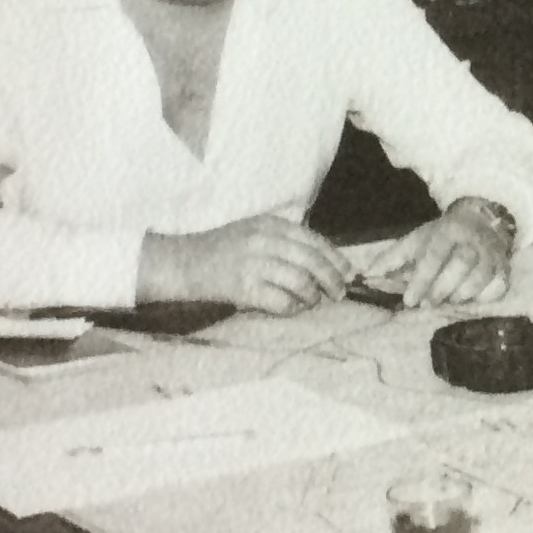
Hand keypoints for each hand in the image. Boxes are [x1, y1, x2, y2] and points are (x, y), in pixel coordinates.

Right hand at [141, 214, 349, 314]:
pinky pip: (281, 301)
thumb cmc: (224, 249)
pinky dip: (293, 308)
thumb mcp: (255, 232)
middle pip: (312, 262)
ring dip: (312, 296)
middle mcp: (264, 240)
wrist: (184, 262)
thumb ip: (286, 241)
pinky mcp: (244, 288)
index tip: (348, 273)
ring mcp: (254, 264)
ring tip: (312, 301)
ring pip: (301, 282)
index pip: (314, 241)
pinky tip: (292, 308)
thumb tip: (328, 262)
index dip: (336, 259)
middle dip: (332, 280)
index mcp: (270, 224)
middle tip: (339, 294)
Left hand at [364, 205, 512, 308]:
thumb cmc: (443, 236)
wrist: (481, 220)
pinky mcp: (505, 267)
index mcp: (448, 230)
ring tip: (449, 302)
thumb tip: (368, 275)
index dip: (422, 279)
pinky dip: (486, 296)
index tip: (411, 300)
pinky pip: (500, 284)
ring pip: (482, 274)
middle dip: (443, 286)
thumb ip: (393, 257)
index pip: (435, 254)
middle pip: (462, 263)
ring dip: (464, 293)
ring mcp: (492, 253)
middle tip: (428, 304)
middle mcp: (472, 239)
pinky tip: (472, 301)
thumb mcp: (417, 240)